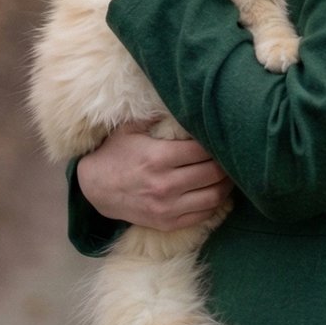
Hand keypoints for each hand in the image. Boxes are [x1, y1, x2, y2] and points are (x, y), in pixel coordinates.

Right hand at [77, 115, 234, 231]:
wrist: (95, 189)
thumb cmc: (115, 154)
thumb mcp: (130, 129)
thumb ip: (155, 116)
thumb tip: (183, 101)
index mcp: (158, 157)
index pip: (203, 150)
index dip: (215, 144)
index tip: (219, 138)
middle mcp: (165, 184)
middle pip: (213, 173)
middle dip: (226, 163)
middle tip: (230, 155)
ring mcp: (167, 207)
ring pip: (213, 196)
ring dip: (226, 185)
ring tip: (229, 174)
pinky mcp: (168, 223)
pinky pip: (203, 215)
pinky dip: (215, 203)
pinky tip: (216, 191)